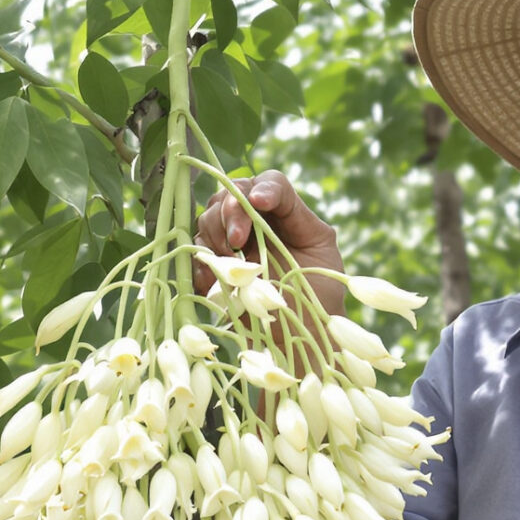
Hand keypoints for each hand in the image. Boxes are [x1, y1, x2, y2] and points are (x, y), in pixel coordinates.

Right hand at [192, 170, 347, 318]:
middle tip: (236, 242)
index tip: (258, 203)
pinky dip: (200, 264)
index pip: (272, 183)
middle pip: (231, 193)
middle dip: (230, 213)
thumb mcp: (322, 252)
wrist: (303, 336)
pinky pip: (196, 254)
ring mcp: (234, 243)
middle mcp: (257, 222)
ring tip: (230, 264)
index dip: (264, 188)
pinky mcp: (216, 266)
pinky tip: (211, 281)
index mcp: (287, 213)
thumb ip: (299, 224)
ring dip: (214, 235)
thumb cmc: (320, 294)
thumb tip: (260, 204)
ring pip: (209, 217)